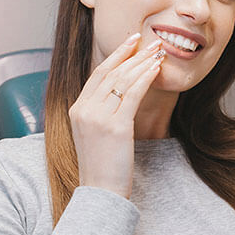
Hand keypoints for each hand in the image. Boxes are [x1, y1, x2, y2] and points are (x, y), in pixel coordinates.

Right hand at [69, 33, 164, 198]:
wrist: (100, 193)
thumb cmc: (102, 165)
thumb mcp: (94, 132)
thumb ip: (101, 110)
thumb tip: (120, 91)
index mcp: (77, 109)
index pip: (98, 74)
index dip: (116, 55)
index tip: (131, 42)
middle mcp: (84, 109)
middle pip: (110, 72)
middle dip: (132, 53)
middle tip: (149, 41)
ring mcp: (98, 117)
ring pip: (122, 80)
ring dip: (142, 63)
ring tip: (157, 52)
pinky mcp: (115, 126)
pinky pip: (132, 95)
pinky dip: (145, 78)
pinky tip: (156, 69)